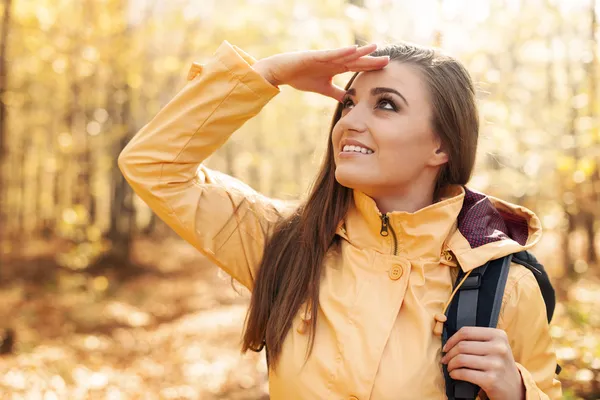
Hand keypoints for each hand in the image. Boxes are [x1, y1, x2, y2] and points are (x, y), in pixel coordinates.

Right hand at [252, 44, 388, 100]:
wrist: (283, 72)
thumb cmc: (301, 77)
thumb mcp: (323, 89)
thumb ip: (336, 93)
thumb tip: (348, 99)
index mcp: (336, 68)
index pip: (357, 68)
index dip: (371, 68)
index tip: (386, 69)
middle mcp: (334, 61)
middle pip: (356, 60)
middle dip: (371, 60)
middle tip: (388, 60)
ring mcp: (326, 57)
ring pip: (347, 54)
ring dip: (361, 51)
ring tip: (375, 47)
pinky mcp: (317, 55)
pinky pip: (332, 53)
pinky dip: (342, 51)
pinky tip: (353, 49)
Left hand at [441, 327, 524, 399]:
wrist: (515, 388)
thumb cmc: (499, 364)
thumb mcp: (495, 347)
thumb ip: (478, 339)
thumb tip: (451, 340)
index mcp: (499, 335)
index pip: (466, 331)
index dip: (452, 339)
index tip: (446, 347)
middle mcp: (499, 348)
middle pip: (462, 346)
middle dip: (449, 353)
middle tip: (445, 359)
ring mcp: (496, 364)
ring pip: (461, 359)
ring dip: (450, 364)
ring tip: (450, 367)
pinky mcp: (491, 379)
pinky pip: (464, 373)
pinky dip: (455, 374)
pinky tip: (454, 374)